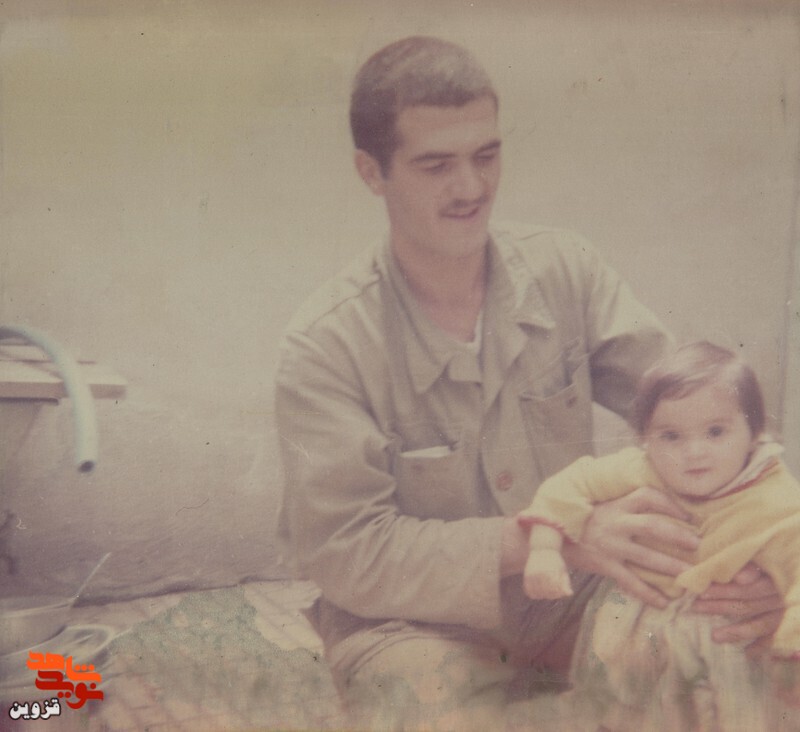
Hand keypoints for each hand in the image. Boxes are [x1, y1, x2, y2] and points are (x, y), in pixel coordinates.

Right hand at [523, 549, 572, 599]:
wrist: (542, 549)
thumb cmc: (555, 560)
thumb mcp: (562, 569)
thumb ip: (566, 582)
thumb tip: (570, 594)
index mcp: (550, 571)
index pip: (556, 589)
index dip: (560, 592)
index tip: (563, 590)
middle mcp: (539, 573)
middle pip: (547, 592)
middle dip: (554, 594)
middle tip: (558, 593)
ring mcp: (531, 575)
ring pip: (538, 593)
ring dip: (545, 595)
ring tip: (550, 592)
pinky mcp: (526, 576)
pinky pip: (529, 591)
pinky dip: (535, 594)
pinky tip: (541, 592)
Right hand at [561, 486, 699, 607]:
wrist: (552, 535)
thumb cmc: (583, 519)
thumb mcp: (601, 504)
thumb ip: (624, 501)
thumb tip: (653, 499)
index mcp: (616, 505)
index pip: (647, 496)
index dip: (670, 503)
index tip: (688, 515)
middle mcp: (616, 523)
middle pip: (653, 526)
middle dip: (678, 535)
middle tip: (697, 544)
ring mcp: (611, 546)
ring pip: (647, 556)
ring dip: (671, 566)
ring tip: (690, 575)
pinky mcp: (605, 566)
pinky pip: (631, 582)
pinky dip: (648, 594)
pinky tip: (664, 603)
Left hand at [692, 563, 783, 645]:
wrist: (793, 569)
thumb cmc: (773, 557)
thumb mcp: (763, 554)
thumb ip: (752, 566)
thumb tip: (739, 578)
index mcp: (773, 577)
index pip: (746, 588)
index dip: (724, 590)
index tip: (702, 592)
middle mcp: (780, 596)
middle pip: (748, 604)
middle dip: (721, 607)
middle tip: (696, 608)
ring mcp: (785, 610)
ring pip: (761, 623)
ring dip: (737, 631)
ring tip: (715, 637)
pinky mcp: (790, 621)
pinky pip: (777, 637)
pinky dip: (764, 645)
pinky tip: (749, 654)